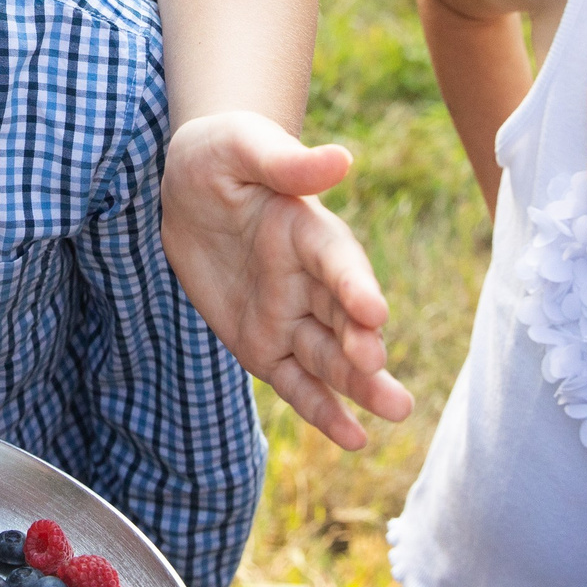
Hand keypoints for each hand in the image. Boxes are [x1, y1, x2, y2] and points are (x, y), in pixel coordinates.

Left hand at [161, 111, 413, 448]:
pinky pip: (297, 383)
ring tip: (395, 411)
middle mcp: (310, 279)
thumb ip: (285, 161)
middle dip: (362, 344)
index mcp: (308, 230)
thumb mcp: (241, 147)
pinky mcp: (266, 345)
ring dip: (360, 384)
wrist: (190, 184)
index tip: (373, 311)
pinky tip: (354, 439)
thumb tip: (340, 159)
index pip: (336, 261)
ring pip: (330, 357)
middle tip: (377, 368)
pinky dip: (323, 410)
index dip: (353, 285)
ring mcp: (290, 316)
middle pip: (343, 318)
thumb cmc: (223, 154)